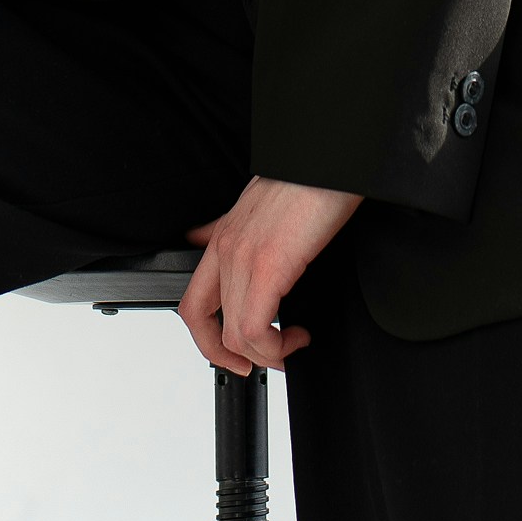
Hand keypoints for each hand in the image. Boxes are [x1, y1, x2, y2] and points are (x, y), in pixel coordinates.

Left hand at [178, 175, 362, 372]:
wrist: (328, 159)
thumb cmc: (305, 180)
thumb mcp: (254, 202)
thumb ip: (227, 226)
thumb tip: (204, 236)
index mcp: (222, 238)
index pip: (193, 304)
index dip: (207, 340)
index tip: (234, 352)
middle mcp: (226, 250)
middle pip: (205, 325)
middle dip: (233, 357)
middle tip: (264, 361)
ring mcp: (244, 258)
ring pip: (234, 334)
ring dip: (266, 354)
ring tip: (292, 343)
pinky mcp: (269, 266)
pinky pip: (254, 329)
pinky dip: (274, 348)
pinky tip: (297, 336)